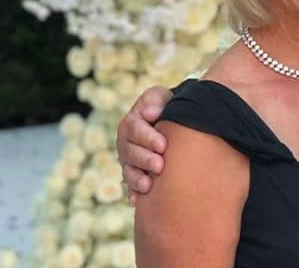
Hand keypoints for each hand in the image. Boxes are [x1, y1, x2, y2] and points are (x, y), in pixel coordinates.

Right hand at [116, 86, 172, 203]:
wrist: (172, 121)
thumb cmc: (167, 107)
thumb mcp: (162, 97)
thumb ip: (156, 101)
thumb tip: (151, 113)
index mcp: (131, 122)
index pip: (134, 129)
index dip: (147, 137)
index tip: (163, 144)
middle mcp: (126, 143)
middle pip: (129, 152)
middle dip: (144, 159)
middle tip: (160, 165)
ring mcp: (129, 161)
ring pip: (128, 171)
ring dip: (136, 179)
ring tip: (148, 185)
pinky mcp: (135, 175)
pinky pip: (130, 186)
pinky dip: (132, 193)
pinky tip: (136, 201)